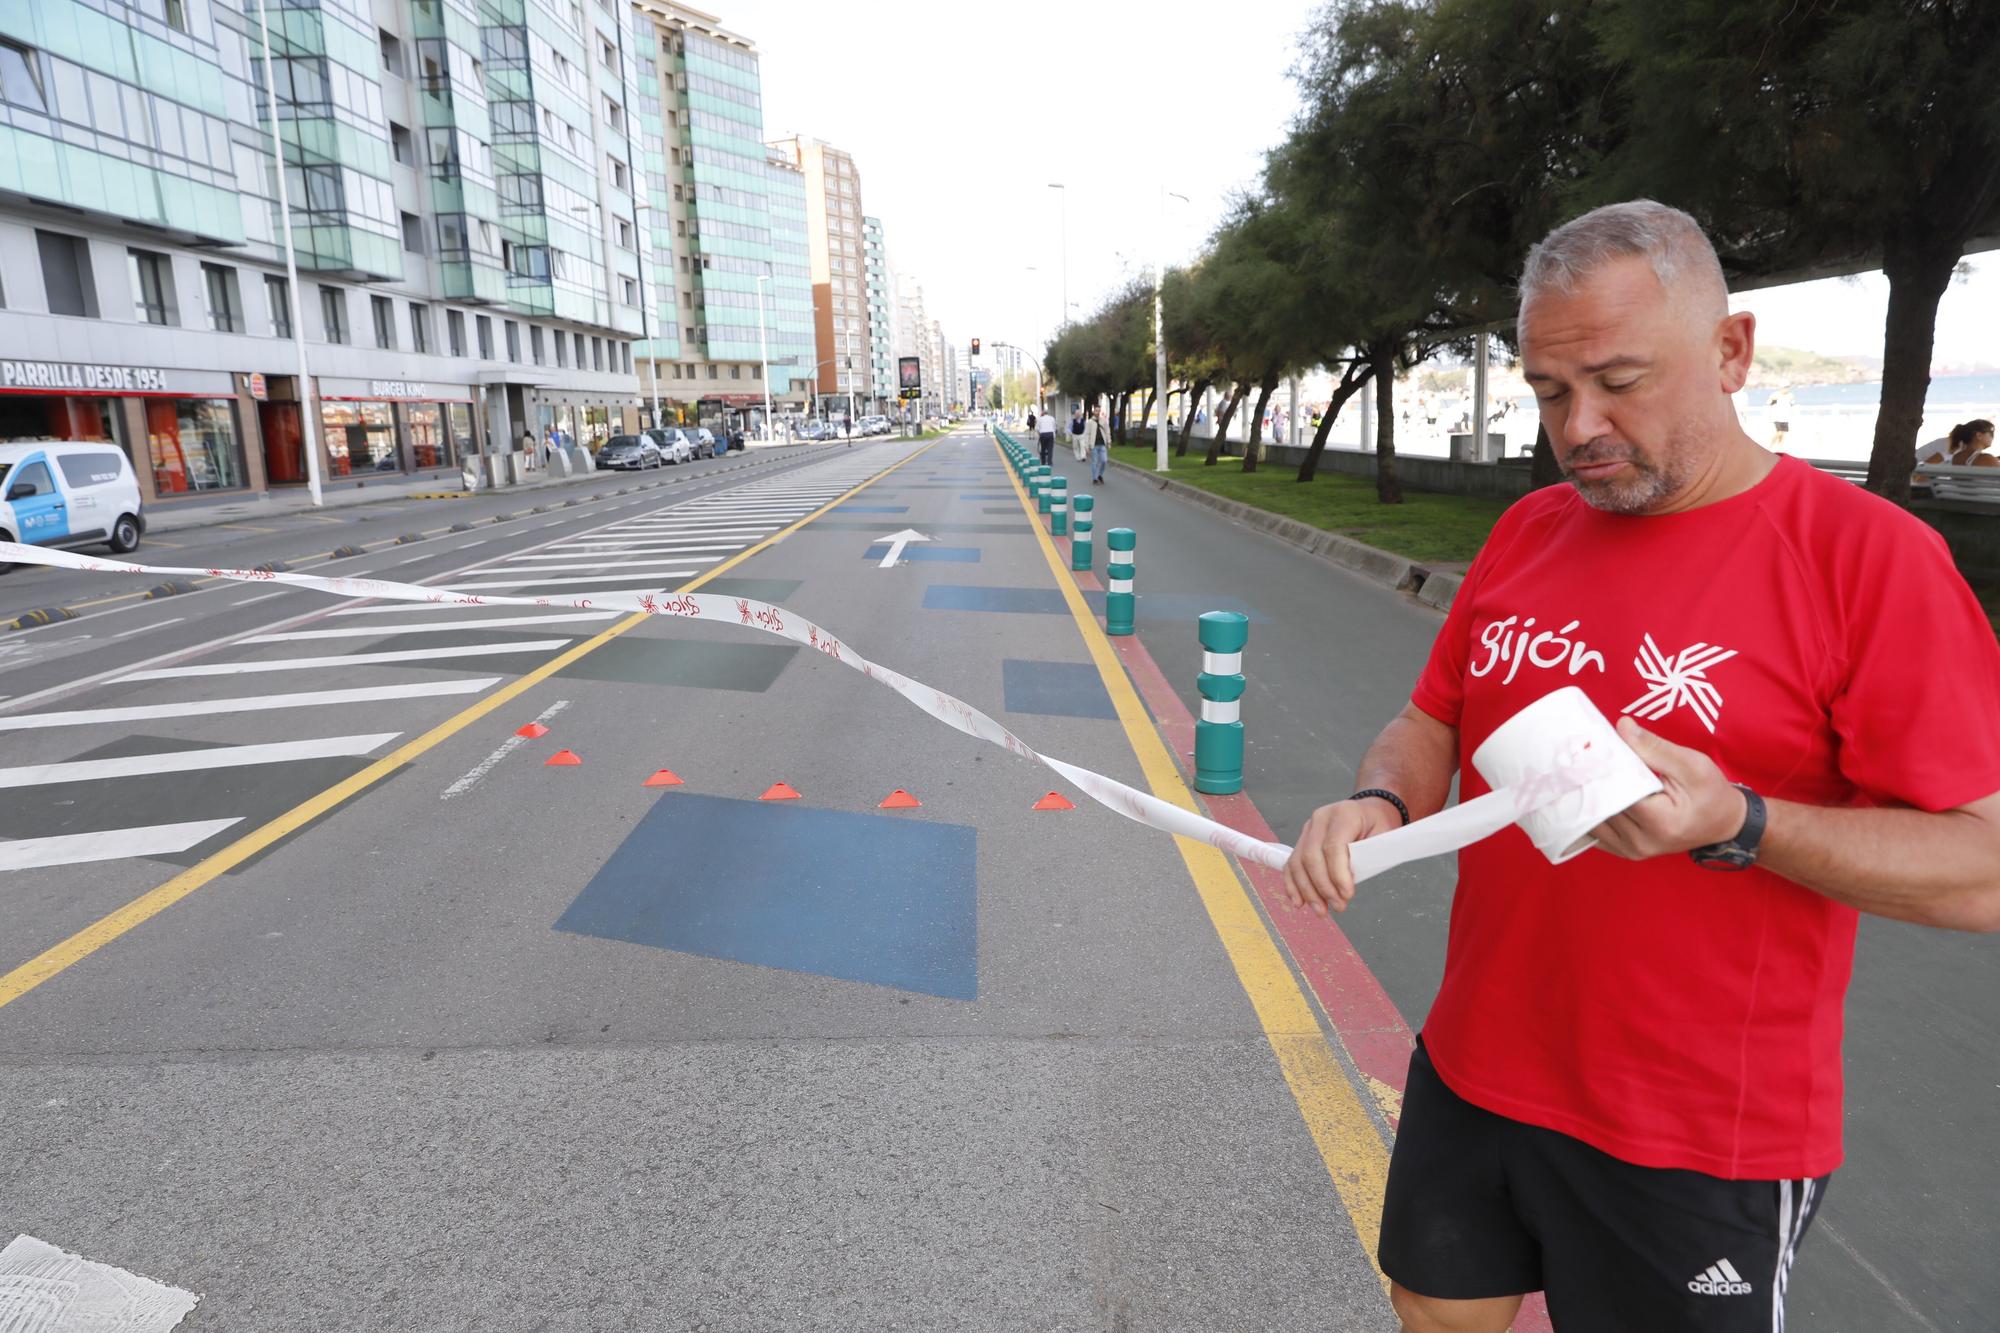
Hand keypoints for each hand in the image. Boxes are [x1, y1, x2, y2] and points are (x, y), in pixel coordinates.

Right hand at [1283, 797, 1402, 916]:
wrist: (1368, 812)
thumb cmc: (1377, 823)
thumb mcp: (1383, 835)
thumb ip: (1368, 855)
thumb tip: (1352, 880)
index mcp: (1343, 814)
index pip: (1333, 846)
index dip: (1338, 874)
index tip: (1347, 895)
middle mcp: (1320, 819)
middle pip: (1311, 856)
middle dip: (1323, 886)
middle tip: (1338, 906)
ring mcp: (1308, 829)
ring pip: (1298, 862)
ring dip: (1307, 890)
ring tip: (1321, 910)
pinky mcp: (1302, 840)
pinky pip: (1291, 864)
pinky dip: (1293, 884)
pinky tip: (1299, 901)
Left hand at [1588, 718, 1747, 859]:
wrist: (1723, 822)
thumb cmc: (1711, 792)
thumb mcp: (1691, 764)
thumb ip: (1654, 747)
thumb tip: (1622, 726)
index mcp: (1661, 822)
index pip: (1618, 792)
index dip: (1603, 769)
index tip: (1593, 748)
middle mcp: (1642, 842)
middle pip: (1602, 806)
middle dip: (1589, 781)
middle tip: (1579, 756)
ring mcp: (1632, 850)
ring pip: (1593, 820)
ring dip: (1585, 796)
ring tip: (1580, 771)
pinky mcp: (1625, 851)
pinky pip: (1595, 833)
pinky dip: (1588, 812)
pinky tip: (1584, 792)